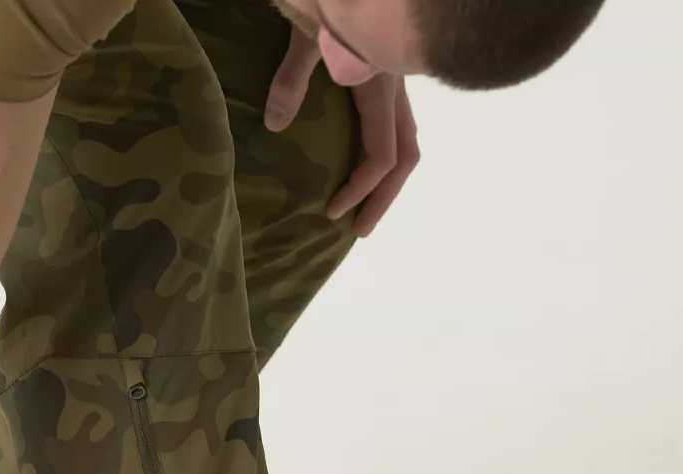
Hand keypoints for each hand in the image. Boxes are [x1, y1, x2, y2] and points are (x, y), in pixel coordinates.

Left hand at [264, 28, 420, 237]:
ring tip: (364, 208)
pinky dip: (382, 151)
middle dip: (384, 197)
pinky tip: (361, 166)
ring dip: (387, 179)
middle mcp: (393, 86)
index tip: (331, 211)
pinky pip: (393, 122)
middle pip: (405, 155)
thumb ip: (293, 78)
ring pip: (405, 138)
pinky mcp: (382, 74)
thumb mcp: (306, 34)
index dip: (361, 190)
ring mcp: (393, 79)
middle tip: (359, 230)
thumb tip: (277, 125)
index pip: (382, 156)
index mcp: (379, 86)